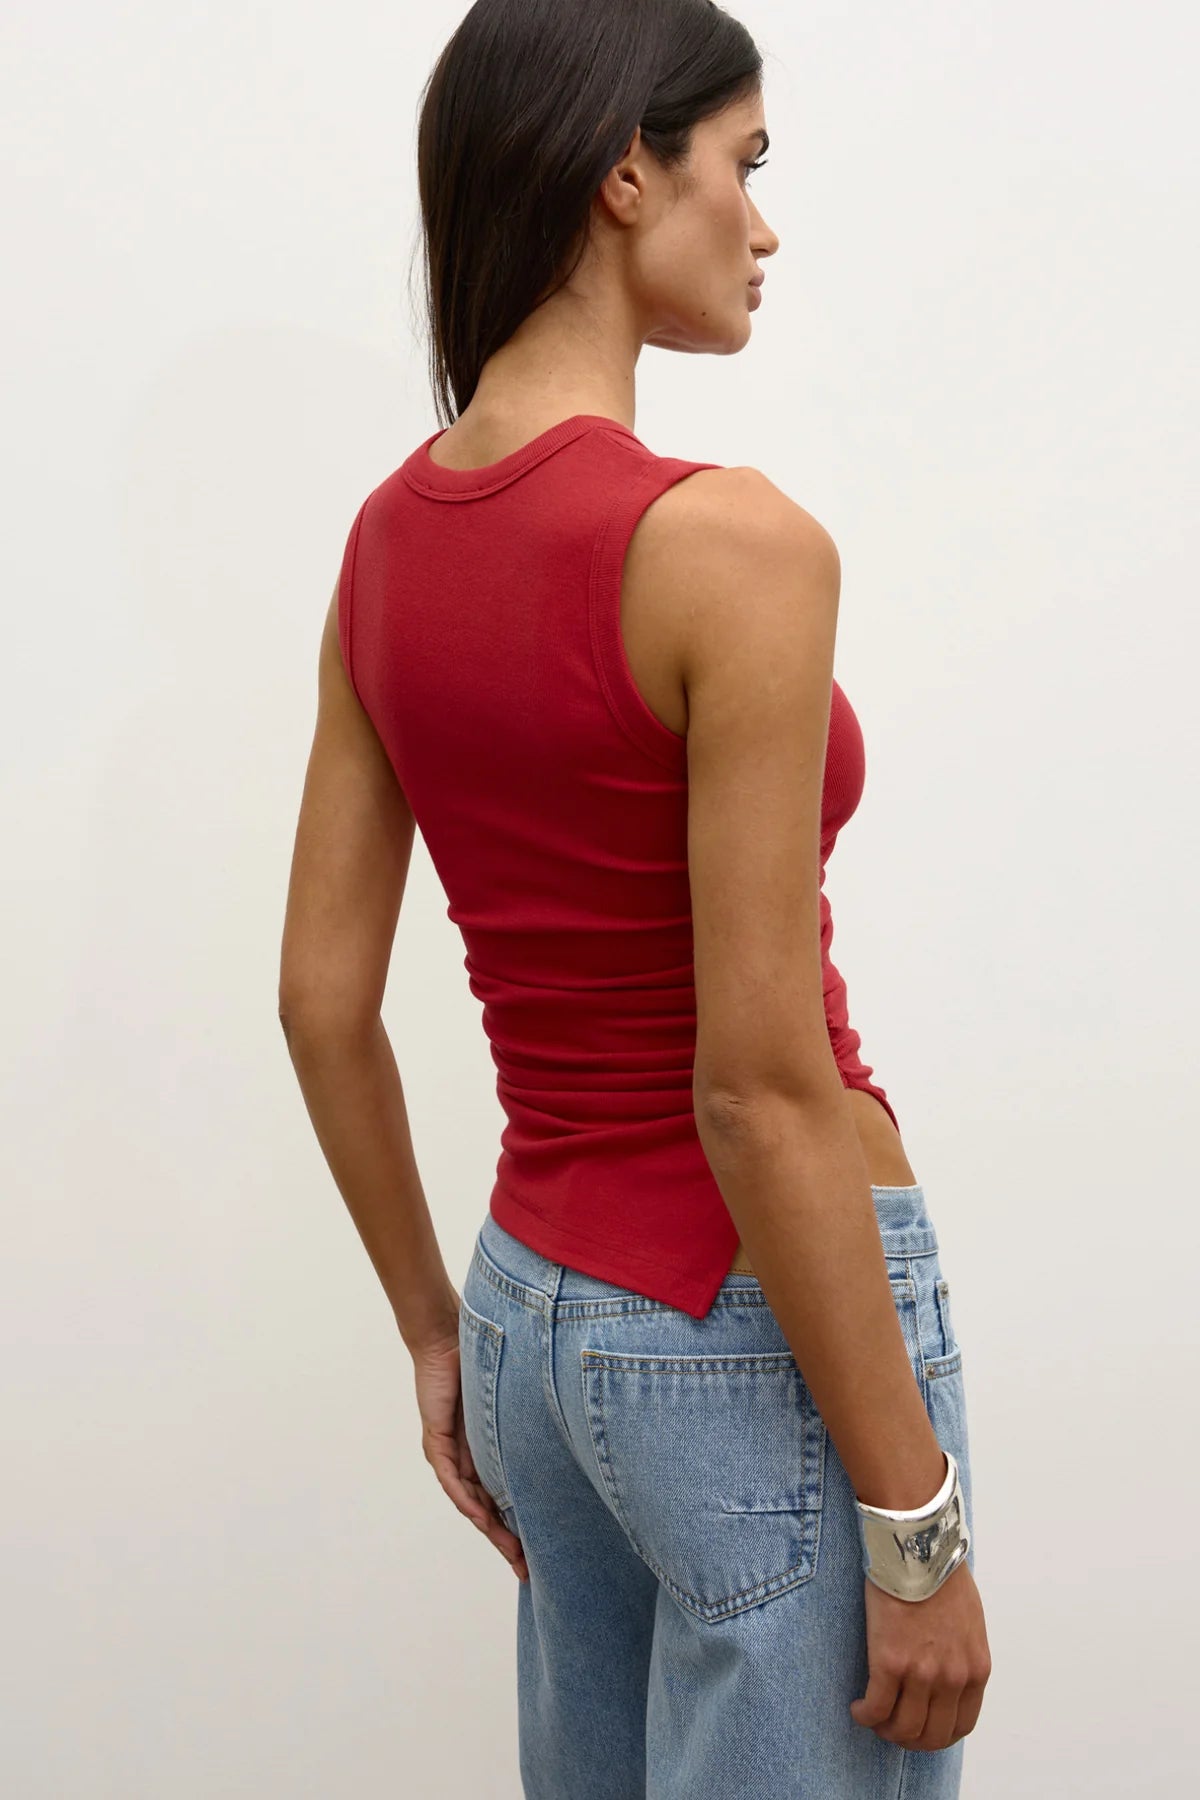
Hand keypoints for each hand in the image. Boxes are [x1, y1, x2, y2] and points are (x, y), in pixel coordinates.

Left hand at [410, 1306, 528, 1583]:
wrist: (448, 1335)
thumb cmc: (486, 1358)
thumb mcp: (518, 1398)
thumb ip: (535, 1418)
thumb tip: (582, 1423)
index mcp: (489, 1453)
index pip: (506, 1498)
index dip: (522, 1526)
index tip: (542, 1553)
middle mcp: (470, 1460)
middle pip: (490, 1512)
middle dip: (509, 1542)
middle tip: (528, 1571)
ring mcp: (452, 1454)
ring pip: (472, 1503)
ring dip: (491, 1530)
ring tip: (513, 1554)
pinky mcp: (437, 1442)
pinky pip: (452, 1480)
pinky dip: (467, 1499)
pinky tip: (481, 1516)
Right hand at [848, 1561, 990, 1750]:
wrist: (918, 1546)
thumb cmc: (939, 1573)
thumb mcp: (969, 1621)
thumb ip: (962, 1653)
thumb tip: (946, 1672)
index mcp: (976, 1669)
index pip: (961, 1726)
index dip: (936, 1734)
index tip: (919, 1727)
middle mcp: (952, 1678)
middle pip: (931, 1735)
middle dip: (909, 1739)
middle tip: (891, 1727)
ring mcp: (922, 1673)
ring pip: (902, 1728)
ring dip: (884, 1730)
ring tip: (872, 1716)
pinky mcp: (890, 1662)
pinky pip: (876, 1709)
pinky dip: (865, 1715)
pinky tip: (858, 1707)